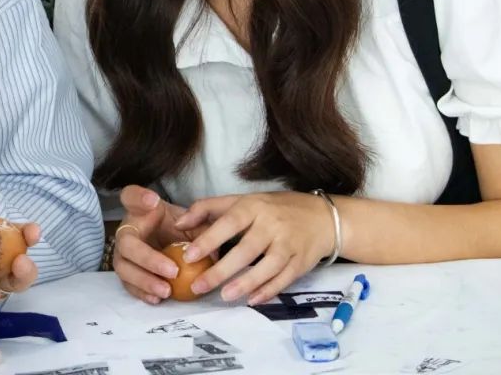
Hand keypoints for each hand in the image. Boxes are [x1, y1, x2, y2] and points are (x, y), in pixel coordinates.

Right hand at [112, 185, 209, 304]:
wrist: (171, 240)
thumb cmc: (180, 226)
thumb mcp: (192, 219)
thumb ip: (201, 226)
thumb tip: (209, 245)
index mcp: (140, 210)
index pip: (130, 196)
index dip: (138, 198)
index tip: (154, 201)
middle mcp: (126, 230)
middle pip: (127, 243)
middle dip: (148, 259)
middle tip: (173, 270)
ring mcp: (123, 253)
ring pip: (124, 268)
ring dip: (144, 281)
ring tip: (166, 291)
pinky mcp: (126, 272)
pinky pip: (128, 285)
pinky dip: (141, 293)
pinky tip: (157, 299)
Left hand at [173, 191, 334, 304]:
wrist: (322, 217)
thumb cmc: (273, 209)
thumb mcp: (242, 201)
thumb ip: (209, 209)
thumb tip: (178, 222)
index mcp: (254, 207)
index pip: (229, 223)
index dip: (209, 239)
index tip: (189, 256)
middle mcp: (272, 224)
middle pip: (246, 249)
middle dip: (221, 270)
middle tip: (198, 286)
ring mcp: (289, 244)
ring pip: (267, 266)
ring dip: (246, 282)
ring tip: (224, 296)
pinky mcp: (301, 262)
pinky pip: (284, 279)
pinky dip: (269, 290)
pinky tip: (252, 300)